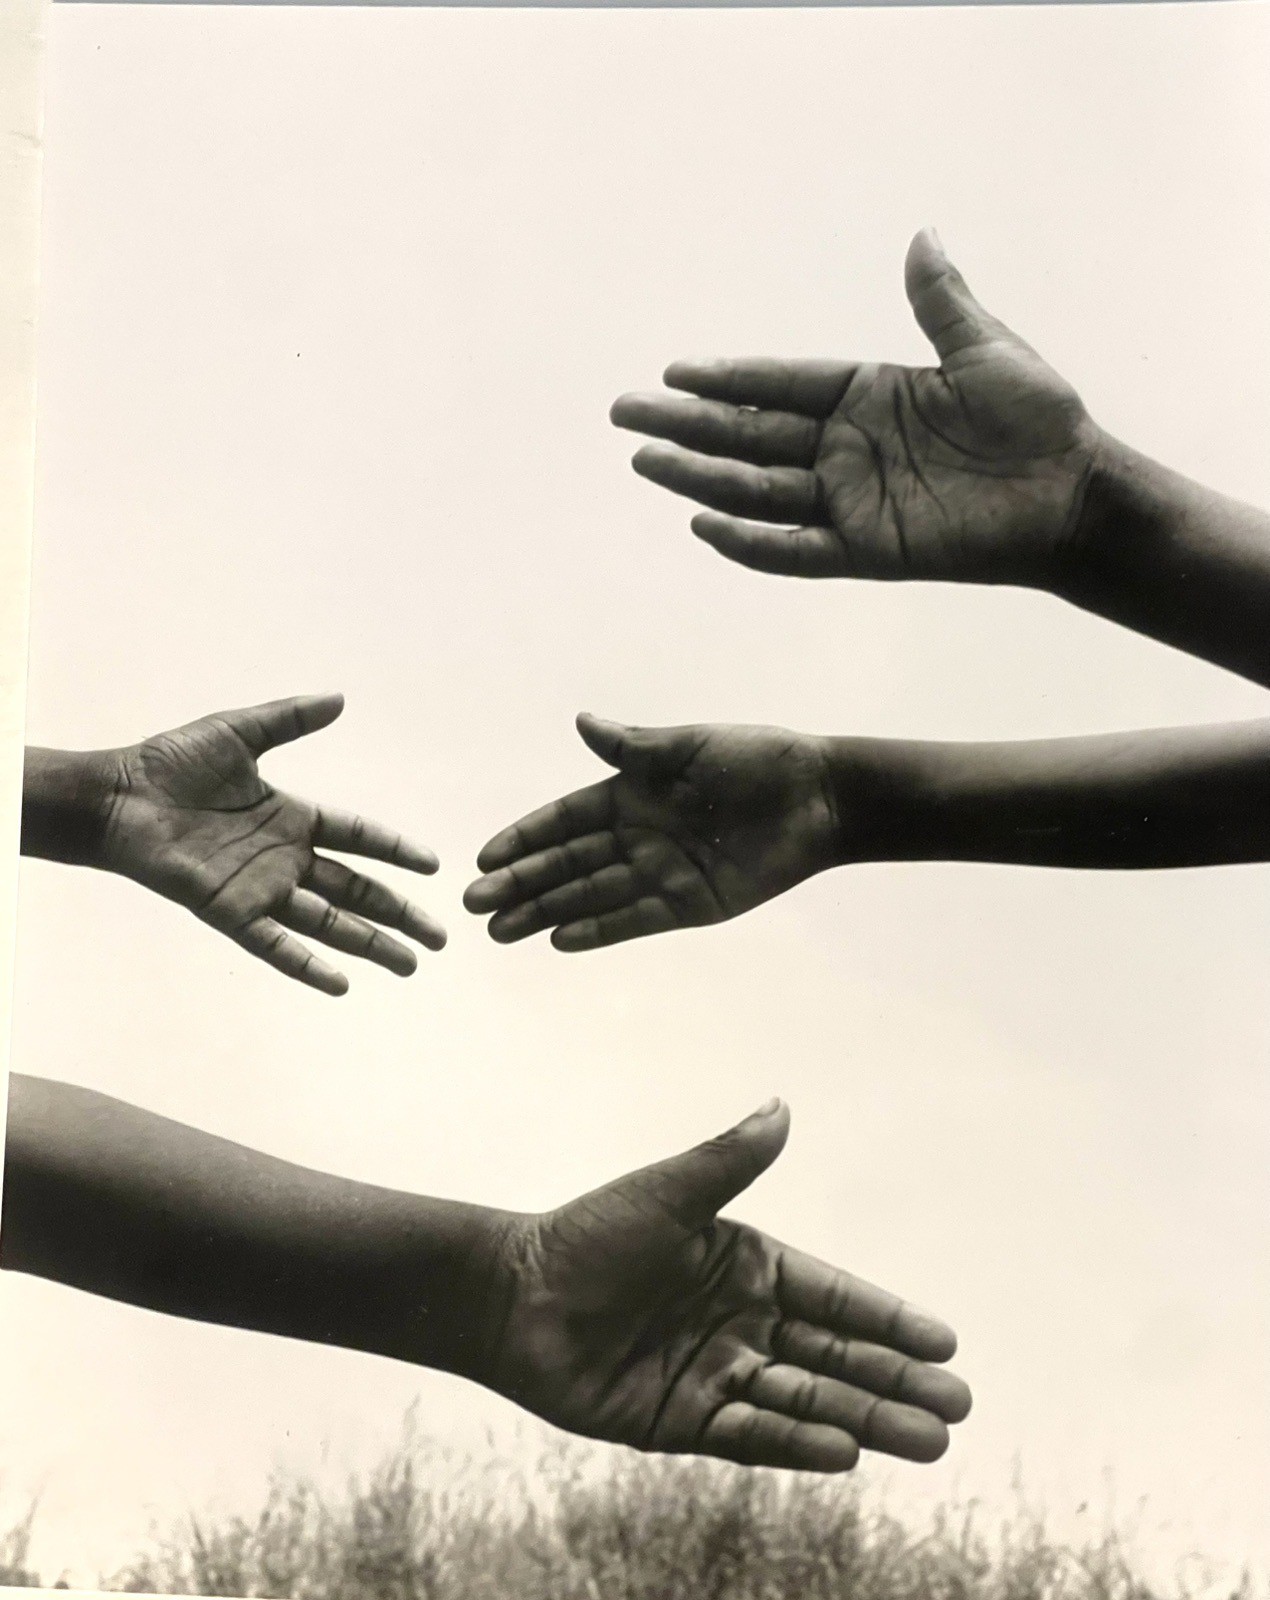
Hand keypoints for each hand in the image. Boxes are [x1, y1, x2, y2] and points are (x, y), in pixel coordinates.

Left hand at [97, 693, 444, 993]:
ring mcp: (261, 889)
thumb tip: (339, 699)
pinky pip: (276, 945)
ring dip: (371, 944)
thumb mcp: (239, 733)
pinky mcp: (231, 912)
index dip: (396, 851)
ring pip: (330, 924)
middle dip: (400, 914)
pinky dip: (308, 964)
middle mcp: (285, 860)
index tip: (432, 865)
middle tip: (441, 935)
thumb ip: (289, 720)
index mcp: (292, 818)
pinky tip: (342, 983)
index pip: (359, 839)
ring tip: (410, 964)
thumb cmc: (170, 764)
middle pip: (357, 892)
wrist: (118, 798)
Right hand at [464, 713, 840, 950]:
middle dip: (520, 884)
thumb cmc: (757, 760)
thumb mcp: (690, 746)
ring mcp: (661, 874)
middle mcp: (638, 838)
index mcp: (632, 795)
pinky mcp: (690, 905)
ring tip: (500, 932)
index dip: (525, 838)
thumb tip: (581, 722)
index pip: (564, 822)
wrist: (819, 797)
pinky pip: (634, 920)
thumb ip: (633, 747)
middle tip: (474, 906)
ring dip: (546, 912)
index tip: (483, 857)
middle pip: (567, 865)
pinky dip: (599, 930)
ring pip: (590, 896)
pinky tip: (559, 940)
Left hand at [479, 1100, 969, 1469]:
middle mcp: (740, 1323)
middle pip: (835, 1356)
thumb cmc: (586, 1237)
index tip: (945, 1340)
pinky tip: (848, 1452)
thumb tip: (782, 1105)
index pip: (833, 1295)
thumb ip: (727, 1160)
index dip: (888, 1318)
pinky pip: (752, 1435)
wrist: (511, 1299)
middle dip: (896, 1379)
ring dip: (867, 1418)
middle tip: (958, 1404)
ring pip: (807, 1400)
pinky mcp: (682, 1422)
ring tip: (929, 1439)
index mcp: (744, 1265)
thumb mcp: (665, 1195)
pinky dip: (799, 1443)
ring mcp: (715, 1375)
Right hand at [611, 230, 1099, 588]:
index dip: (725, 380)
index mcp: (867, 395)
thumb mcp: (986, 349)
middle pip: (749, 436)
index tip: (672, 372)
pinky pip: (795, 551)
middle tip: (624, 415)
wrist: (1071, 495)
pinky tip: (704, 524)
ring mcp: (852, 502)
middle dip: (686, 426)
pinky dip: (751, 543)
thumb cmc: (1039, 420)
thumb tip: (922, 237)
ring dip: (700, 477)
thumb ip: (941, 303)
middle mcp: (847, 449)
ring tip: (645, 461)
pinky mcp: (868, 550)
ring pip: (758, 490)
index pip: (778, 385)